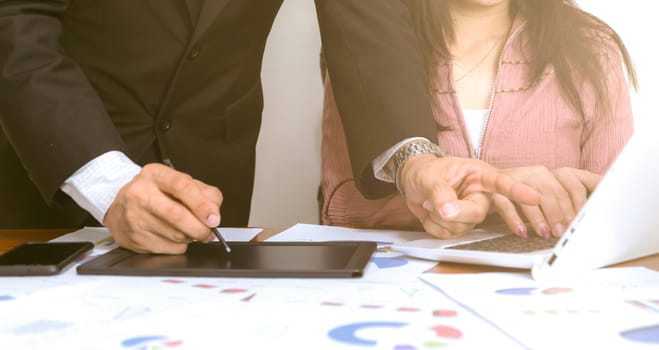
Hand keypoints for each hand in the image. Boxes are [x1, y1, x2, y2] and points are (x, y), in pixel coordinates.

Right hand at [104, 163, 222, 253]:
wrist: (120, 207)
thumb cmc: (155, 193)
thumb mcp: (179, 182)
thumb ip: (204, 193)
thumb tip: (214, 212)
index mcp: (154, 174)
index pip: (181, 186)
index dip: (201, 204)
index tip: (214, 218)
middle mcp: (140, 194)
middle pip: (177, 215)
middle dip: (200, 228)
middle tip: (209, 231)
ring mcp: (135, 217)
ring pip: (176, 235)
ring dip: (191, 237)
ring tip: (189, 229)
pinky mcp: (135, 239)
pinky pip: (169, 249)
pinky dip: (179, 246)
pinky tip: (173, 236)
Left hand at [399, 155, 540, 238]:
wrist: (410, 181)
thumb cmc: (424, 171)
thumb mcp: (430, 177)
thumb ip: (441, 193)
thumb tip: (449, 211)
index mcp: (478, 175)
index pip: (501, 183)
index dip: (518, 191)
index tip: (535, 197)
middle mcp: (479, 194)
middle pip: (478, 212)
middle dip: (455, 212)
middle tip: (431, 204)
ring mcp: (471, 211)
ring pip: (462, 227)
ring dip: (439, 219)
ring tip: (429, 203)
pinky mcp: (461, 224)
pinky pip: (450, 235)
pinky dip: (434, 227)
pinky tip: (431, 214)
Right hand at [493, 166, 599, 237]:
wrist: (488, 185)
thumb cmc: (526, 194)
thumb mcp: (550, 195)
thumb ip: (571, 200)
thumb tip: (594, 214)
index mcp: (552, 173)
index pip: (573, 183)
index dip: (580, 202)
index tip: (584, 220)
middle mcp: (535, 173)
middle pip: (553, 191)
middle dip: (561, 214)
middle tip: (564, 232)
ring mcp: (515, 180)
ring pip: (531, 196)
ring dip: (540, 218)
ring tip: (546, 233)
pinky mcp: (495, 190)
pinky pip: (506, 205)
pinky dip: (515, 220)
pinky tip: (522, 232)